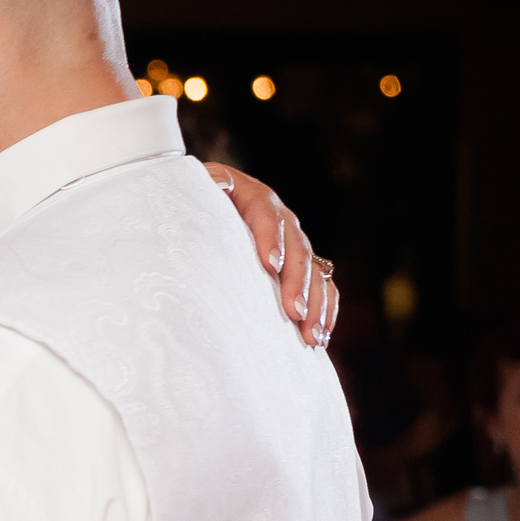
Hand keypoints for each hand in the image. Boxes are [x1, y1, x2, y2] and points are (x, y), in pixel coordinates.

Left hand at [208, 165, 337, 346]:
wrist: (208, 204)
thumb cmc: (195, 200)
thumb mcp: (196, 189)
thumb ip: (206, 187)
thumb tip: (213, 183)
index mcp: (254, 198)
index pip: (267, 216)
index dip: (271, 239)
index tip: (270, 264)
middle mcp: (281, 219)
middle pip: (297, 249)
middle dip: (296, 282)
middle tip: (293, 311)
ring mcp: (294, 242)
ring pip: (314, 272)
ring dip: (316, 304)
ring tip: (311, 335)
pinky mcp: (300, 264)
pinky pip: (322, 286)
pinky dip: (324, 310)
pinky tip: (321, 336)